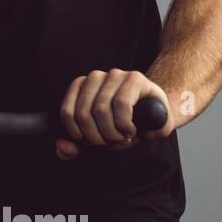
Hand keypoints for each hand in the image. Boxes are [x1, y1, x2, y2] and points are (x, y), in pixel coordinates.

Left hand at [55, 69, 172, 160]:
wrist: (158, 116)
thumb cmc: (125, 125)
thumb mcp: (97, 137)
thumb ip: (76, 145)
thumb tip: (63, 147)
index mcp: (81, 87)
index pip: (67, 113)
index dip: (78, 134)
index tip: (92, 142)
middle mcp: (95, 77)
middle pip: (83, 114)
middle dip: (96, 137)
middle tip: (110, 142)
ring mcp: (115, 75)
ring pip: (100, 109)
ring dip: (111, 133)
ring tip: (122, 138)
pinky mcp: (134, 78)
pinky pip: (121, 104)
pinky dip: (124, 124)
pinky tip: (130, 130)